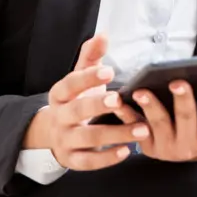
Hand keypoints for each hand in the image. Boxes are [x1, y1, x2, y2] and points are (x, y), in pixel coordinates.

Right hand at [43, 33, 152, 170]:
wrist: (55, 134)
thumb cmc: (75, 100)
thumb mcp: (79, 78)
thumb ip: (91, 56)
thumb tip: (103, 34)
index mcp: (60, 94)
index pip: (70, 83)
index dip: (88, 77)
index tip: (109, 70)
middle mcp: (60, 117)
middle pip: (77, 111)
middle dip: (98, 105)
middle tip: (120, 99)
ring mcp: (65, 140)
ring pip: (89, 138)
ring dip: (115, 133)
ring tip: (141, 128)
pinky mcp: (72, 160)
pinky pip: (89, 162)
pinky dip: (108, 158)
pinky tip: (127, 150)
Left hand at [109, 71, 196, 162]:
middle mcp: (191, 145)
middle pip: (186, 118)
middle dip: (182, 99)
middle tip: (177, 81)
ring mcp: (167, 147)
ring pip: (158, 125)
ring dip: (150, 107)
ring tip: (143, 90)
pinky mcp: (147, 145)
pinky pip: (134, 128)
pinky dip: (125, 114)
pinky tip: (119, 99)